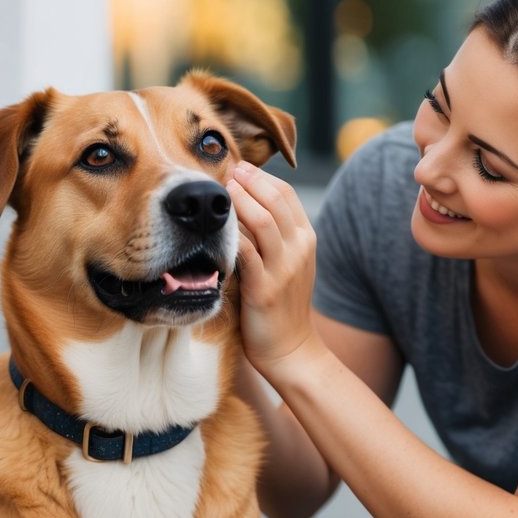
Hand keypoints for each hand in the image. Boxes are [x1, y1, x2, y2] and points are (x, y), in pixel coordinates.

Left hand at [226, 162, 319, 381]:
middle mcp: (300, 248)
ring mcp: (285, 268)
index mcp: (306, 238)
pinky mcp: (265, 288)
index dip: (260, 176)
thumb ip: (273, 234)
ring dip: (239, 201)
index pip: (286, 193)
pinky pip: (246, 253)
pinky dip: (229, 237)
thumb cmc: (281, 303)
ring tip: (219, 193)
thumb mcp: (287, 262)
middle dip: (248, 180)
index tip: (237, 168)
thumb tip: (243, 202)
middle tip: (225, 170)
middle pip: (275, 199)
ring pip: (263, 220)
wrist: (291, 348)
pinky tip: (211, 230)